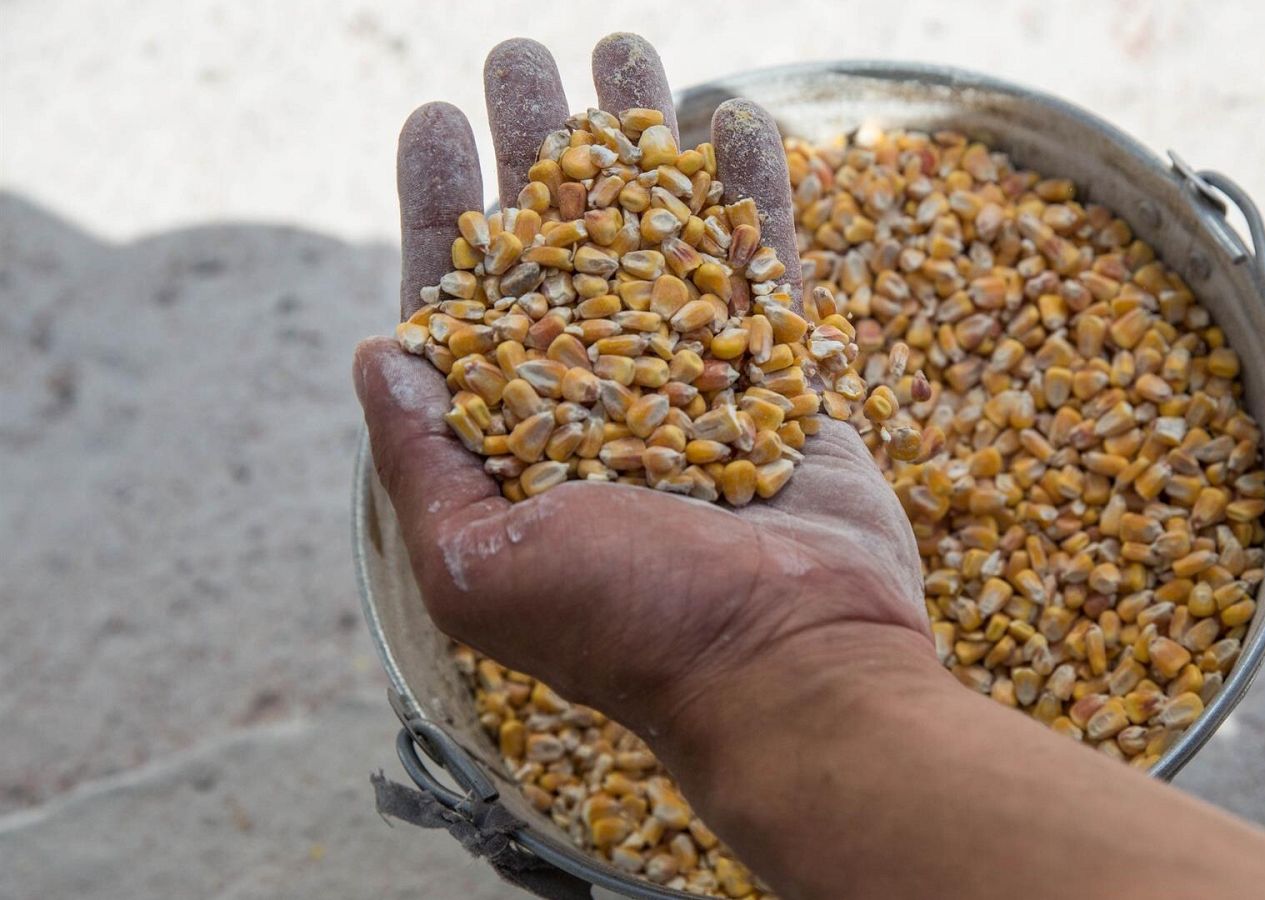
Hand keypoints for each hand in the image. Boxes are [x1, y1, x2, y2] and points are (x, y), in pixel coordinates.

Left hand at [353, 33, 930, 739]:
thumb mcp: (481, 566)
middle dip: (539, 148)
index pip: (467, 301)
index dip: (446, 209)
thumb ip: (423, 463)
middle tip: (522, 59)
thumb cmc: (630, 628)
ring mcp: (698, 379)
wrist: (791, 668)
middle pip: (562, 244)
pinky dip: (752, 190)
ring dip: (639, 140)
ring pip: (661, 232)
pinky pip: (768, 263)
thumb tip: (378, 354)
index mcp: (520, 438)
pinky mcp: (786, 376)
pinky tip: (735, 115)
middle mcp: (603, 397)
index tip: (436, 121)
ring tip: (621, 44)